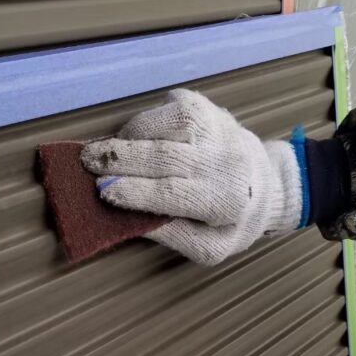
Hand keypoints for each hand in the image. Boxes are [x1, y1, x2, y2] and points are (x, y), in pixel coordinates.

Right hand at [82, 89, 303, 264]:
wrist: (268, 185)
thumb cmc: (232, 221)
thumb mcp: (210, 247)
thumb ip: (174, 236)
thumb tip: (133, 218)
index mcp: (225, 201)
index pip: (172, 194)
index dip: (134, 192)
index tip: (103, 191)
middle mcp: (225, 161)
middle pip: (165, 157)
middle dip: (121, 158)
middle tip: (88, 161)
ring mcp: (218, 129)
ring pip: (166, 125)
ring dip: (130, 137)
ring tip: (106, 149)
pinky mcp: (208, 108)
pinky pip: (168, 110)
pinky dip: (144, 123)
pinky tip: (133, 137)